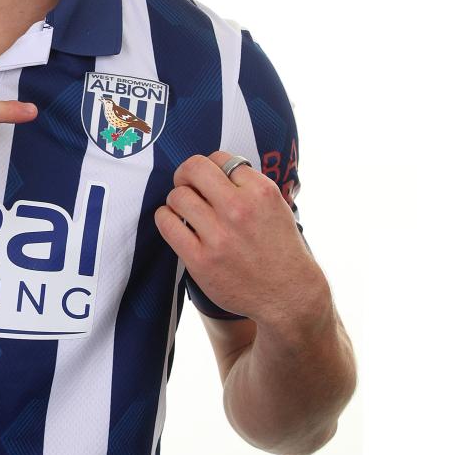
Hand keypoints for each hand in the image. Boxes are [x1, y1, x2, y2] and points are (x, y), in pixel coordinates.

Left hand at [154, 150, 323, 327]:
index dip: (211, 167)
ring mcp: (219, 236)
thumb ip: (248, 185)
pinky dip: (166, 218)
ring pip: (177, 196)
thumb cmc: (280, 249)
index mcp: (261, 192)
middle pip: (193, 169)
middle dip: (185, 174)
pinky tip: (174, 222)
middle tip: (187, 184)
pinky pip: (167, 224)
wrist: (289, 296)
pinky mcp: (201, 260)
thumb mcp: (275, 207)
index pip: (220, 158)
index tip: (209, 179)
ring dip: (176, 199)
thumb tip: (214, 168)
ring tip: (184, 210)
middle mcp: (240, 209)